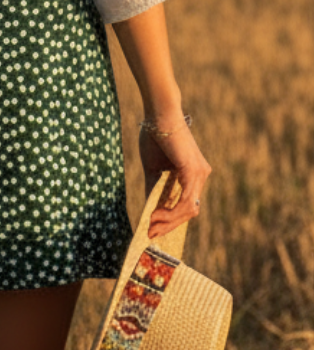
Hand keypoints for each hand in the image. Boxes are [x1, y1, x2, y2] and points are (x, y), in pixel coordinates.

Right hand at [138, 117, 210, 239]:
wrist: (159, 115)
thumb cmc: (155, 136)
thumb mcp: (153, 169)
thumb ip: (154, 190)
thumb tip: (148, 213)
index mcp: (193, 175)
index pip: (186, 205)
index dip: (171, 220)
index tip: (153, 230)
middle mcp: (201, 176)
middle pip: (188, 211)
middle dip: (169, 226)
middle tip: (150, 234)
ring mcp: (200, 174)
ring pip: (188, 209)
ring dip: (168, 222)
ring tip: (150, 226)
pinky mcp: (193, 172)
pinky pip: (185, 201)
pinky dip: (170, 212)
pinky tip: (156, 215)